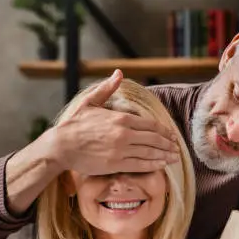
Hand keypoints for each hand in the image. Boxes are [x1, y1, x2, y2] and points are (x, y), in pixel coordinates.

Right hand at [51, 69, 179, 174]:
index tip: (171, 135)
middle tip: (176, 149)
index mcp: (121, 118)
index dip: (164, 131)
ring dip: (164, 156)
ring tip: (173, 158)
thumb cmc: (74, 124)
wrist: (61, 146)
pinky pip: (140, 165)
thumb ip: (107, 88)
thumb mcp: (90, 101)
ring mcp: (121, 150)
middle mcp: (124, 134)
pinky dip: (153, 165)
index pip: (150, 125)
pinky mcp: (115, 164)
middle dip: (168, 145)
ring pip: (149, 153)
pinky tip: (161, 165)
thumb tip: (118, 73)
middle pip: (154, 139)